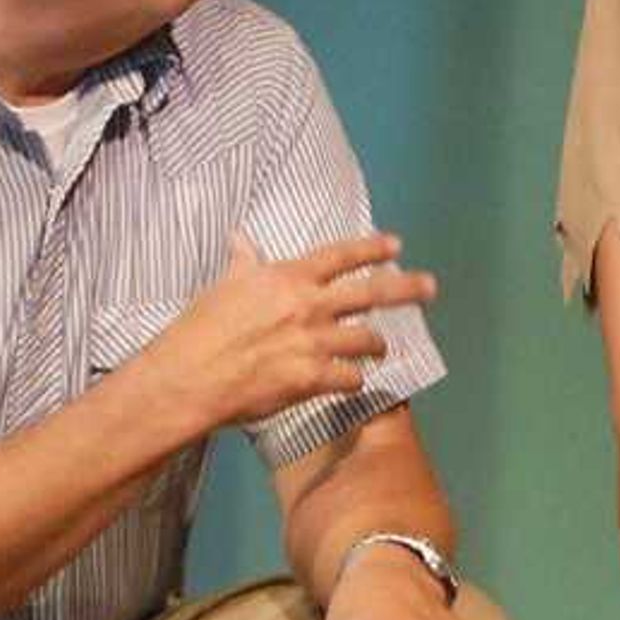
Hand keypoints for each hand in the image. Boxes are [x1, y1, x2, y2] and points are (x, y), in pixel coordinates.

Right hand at [138, 231, 433, 436]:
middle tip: (430, 288)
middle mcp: (308, 306)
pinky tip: (352, 382)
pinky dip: (353, 380)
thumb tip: (241, 237)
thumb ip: (244, 262)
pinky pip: (350, 378)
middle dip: (407, 289)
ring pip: (366, 340)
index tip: (396, 246)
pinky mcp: (312, 379)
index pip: (340, 256)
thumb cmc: (200, 330)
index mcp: (288, 278)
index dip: (372, 249)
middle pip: (372, 292)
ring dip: (376, 345)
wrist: (189, 377)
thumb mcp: (224, 286)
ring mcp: (314, 343)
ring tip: (380, 349)